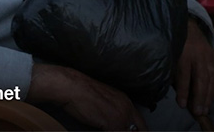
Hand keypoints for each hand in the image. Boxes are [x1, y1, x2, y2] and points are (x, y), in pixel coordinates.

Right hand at [29, 64, 147, 130]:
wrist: (73, 87)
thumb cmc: (83, 93)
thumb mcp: (105, 102)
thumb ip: (114, 113)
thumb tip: (117, 126)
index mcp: (126, 102)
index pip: (141, 124)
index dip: (139, 131)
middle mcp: (127, 108)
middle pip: (139, 130)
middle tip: (118, 131)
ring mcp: (121, 116)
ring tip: (109, 130)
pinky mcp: (113, 123)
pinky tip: (102, 130)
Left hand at [174, 19, 213, 116]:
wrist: (189, 24)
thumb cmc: (175, 43)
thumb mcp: (170, 52)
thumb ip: (172, 69)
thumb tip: (172, 91)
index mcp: (183, 51)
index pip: (184, 74)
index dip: (183, 90)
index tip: (182, 104)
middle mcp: (197, 53)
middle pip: (200, 77)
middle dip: (199, 96)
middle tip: (197, 111)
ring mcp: (207, 55)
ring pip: (210, 78)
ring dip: (207, 96)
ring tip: (204, 110)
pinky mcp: (213, 57)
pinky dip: (212, 89)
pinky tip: (209, 100)